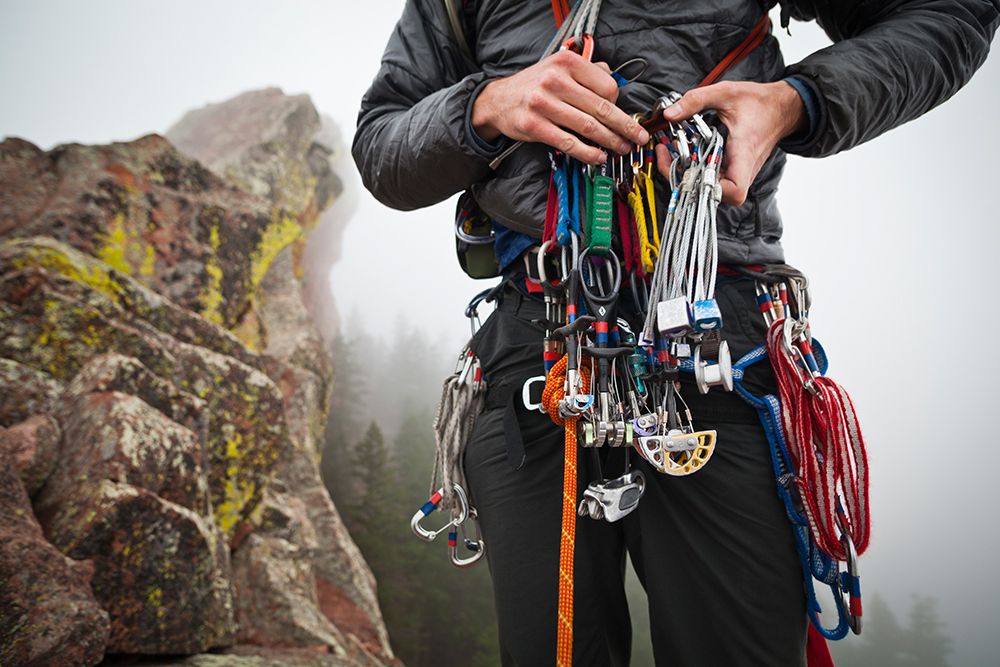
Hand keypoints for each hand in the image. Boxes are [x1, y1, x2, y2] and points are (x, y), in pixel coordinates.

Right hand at [472, 50, 650, 164]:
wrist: (498, 100)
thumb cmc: (533, 85)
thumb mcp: (558, 67)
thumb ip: (587, 71)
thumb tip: (614, 79)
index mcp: (567, 63)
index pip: (607, 85)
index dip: (619, 103)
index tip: (625, 115)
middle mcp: (555, 81)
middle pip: (602, 107)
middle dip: (625, 125)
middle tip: (638, 137)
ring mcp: (544, 104)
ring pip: (588, 127)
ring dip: (610, 141)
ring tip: (621, 148)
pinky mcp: (535, 126)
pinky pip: (569, 143)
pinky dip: (588, 152)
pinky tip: (598, 156)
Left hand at [654, 81, 805, 205]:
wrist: (780, 109)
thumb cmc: (759, 103)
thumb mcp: (726, 93)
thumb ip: (696, 100)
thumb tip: (669, 114)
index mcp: (744, 154)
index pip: (735, 191)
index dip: (713, 190)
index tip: (694, 170)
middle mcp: (742, 170)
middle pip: (713, 193)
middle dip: (684, 177)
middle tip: (667, 155)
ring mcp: (737, 173)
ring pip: (708, 187)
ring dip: (686, 172)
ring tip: (672, 151)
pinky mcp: (731, 171)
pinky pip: (709, 177)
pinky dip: (693, 166)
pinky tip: (684, 150)